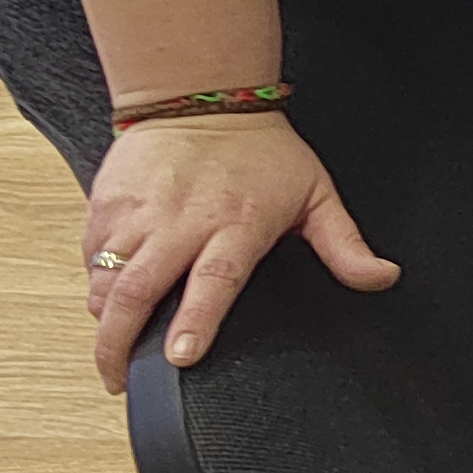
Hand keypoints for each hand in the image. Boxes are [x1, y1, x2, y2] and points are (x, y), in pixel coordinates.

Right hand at [81, 113, 399, 391]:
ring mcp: (138, 212)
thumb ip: (345, 245)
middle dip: (119, 343)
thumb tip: (381, 277)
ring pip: (106, 279)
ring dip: (106, 317)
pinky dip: (95, 283)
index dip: (196, 321)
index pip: (213, 280)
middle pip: (138, 291)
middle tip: (119, 378)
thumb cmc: (262, 150)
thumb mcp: (315, 193)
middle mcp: (181, 221)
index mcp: (235, 224)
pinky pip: (91, 256)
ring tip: (114, 342)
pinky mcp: (106, 203)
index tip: (183, 357)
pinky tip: (109, 297)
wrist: (203, 95)